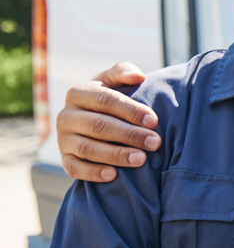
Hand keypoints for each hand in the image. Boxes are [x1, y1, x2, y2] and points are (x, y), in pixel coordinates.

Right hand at [57, 62, 159, 182]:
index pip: (105, 100)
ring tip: (141, 159)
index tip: (154, 120)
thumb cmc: (109, 99)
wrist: (90, 120)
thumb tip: (138, 76)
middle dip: (129, 135)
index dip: (130, 110)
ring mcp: (63, 139)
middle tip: (155, 143)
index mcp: (78, 93)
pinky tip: (113, 175)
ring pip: (88, 148)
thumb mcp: (113, 81)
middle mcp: (66, 116)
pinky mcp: (64, 158)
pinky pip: (74, 168)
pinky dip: (93, 173)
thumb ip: (123, 72)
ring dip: (116, 155)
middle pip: (99, 126)